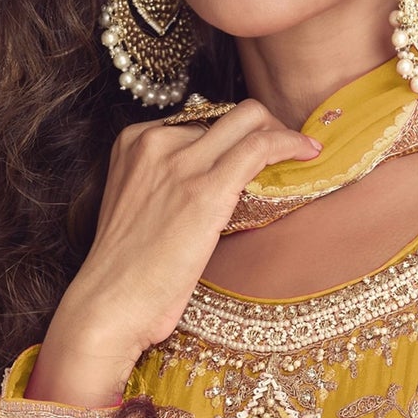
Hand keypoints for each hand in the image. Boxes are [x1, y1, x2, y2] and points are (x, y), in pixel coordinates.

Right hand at [21, 98, 318, 416]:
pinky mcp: (205, 190)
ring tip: (301, 155)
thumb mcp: (141, 212)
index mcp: (134, 143)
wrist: (108, 305)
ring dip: (281, 134)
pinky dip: (291, 144)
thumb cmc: (127, 275)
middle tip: (285, 153)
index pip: (200, 121)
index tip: (255, 154)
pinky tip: (309, 155)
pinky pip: (261, 147)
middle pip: (227, 112)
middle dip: (263, 127)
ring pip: (250, 119)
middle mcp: (155, 142)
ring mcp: (181, 163)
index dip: (234, 137)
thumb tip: (219, 188)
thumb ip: (169, 187)